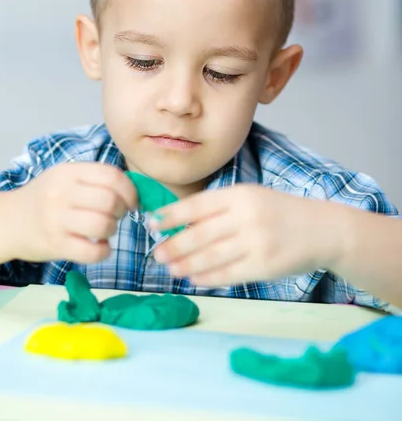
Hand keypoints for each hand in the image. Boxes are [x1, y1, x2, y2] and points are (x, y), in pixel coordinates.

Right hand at [8, 163, 136, 263]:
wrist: (5, 221)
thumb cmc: (44, 199)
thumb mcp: (64, 178)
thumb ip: (94, 179)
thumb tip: (135, 190)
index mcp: (68, 172)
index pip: (111, 176)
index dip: (129, 191)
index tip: (131, 201)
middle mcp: (61, 193)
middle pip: (109, 200)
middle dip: (121, 211)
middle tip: (116, 216)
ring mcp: (56, 220)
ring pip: (103, 225)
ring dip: (112, 230)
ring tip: (104, 230)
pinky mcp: (55, 245)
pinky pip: (92, 252)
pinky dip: (103, 251)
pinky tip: (98, 247)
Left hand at [151, 185, 344, 285]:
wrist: (322, 229)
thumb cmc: (279, 212)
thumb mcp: (251, 197)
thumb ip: (220, 208)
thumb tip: (180, 224)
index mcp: (240, 195)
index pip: (197, 205)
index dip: (171, 216)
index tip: (152, 224)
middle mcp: (246, 216)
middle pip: (200, 234)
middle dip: (174, 245)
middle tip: (156, 254)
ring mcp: (256, 242)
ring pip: (211, 256)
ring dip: (186, 264)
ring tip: (170, 269)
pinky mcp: (264, 265)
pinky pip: (228, 274)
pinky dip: (207, 278)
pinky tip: (194, 278)